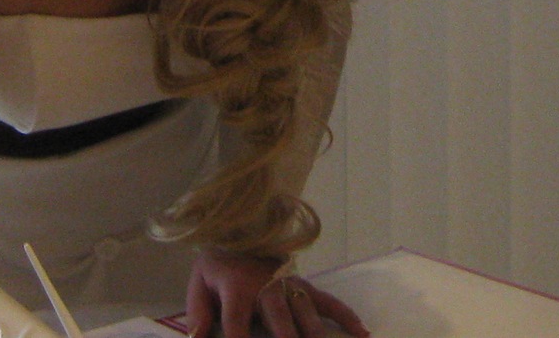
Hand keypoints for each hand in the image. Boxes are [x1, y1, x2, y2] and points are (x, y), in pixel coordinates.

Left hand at [184, 250, 368, 337]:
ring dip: (316, 333)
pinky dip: (346, 316)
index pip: (236, 326)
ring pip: (307, 314)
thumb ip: (198, 314)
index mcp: (237, 290)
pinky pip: (329, 302)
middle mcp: (267, 289)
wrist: (239, 232)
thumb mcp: (199, 284)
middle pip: (280, 320)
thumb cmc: (218, 266)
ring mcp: (291, 287)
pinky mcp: (305, 287)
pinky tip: (360, 332)